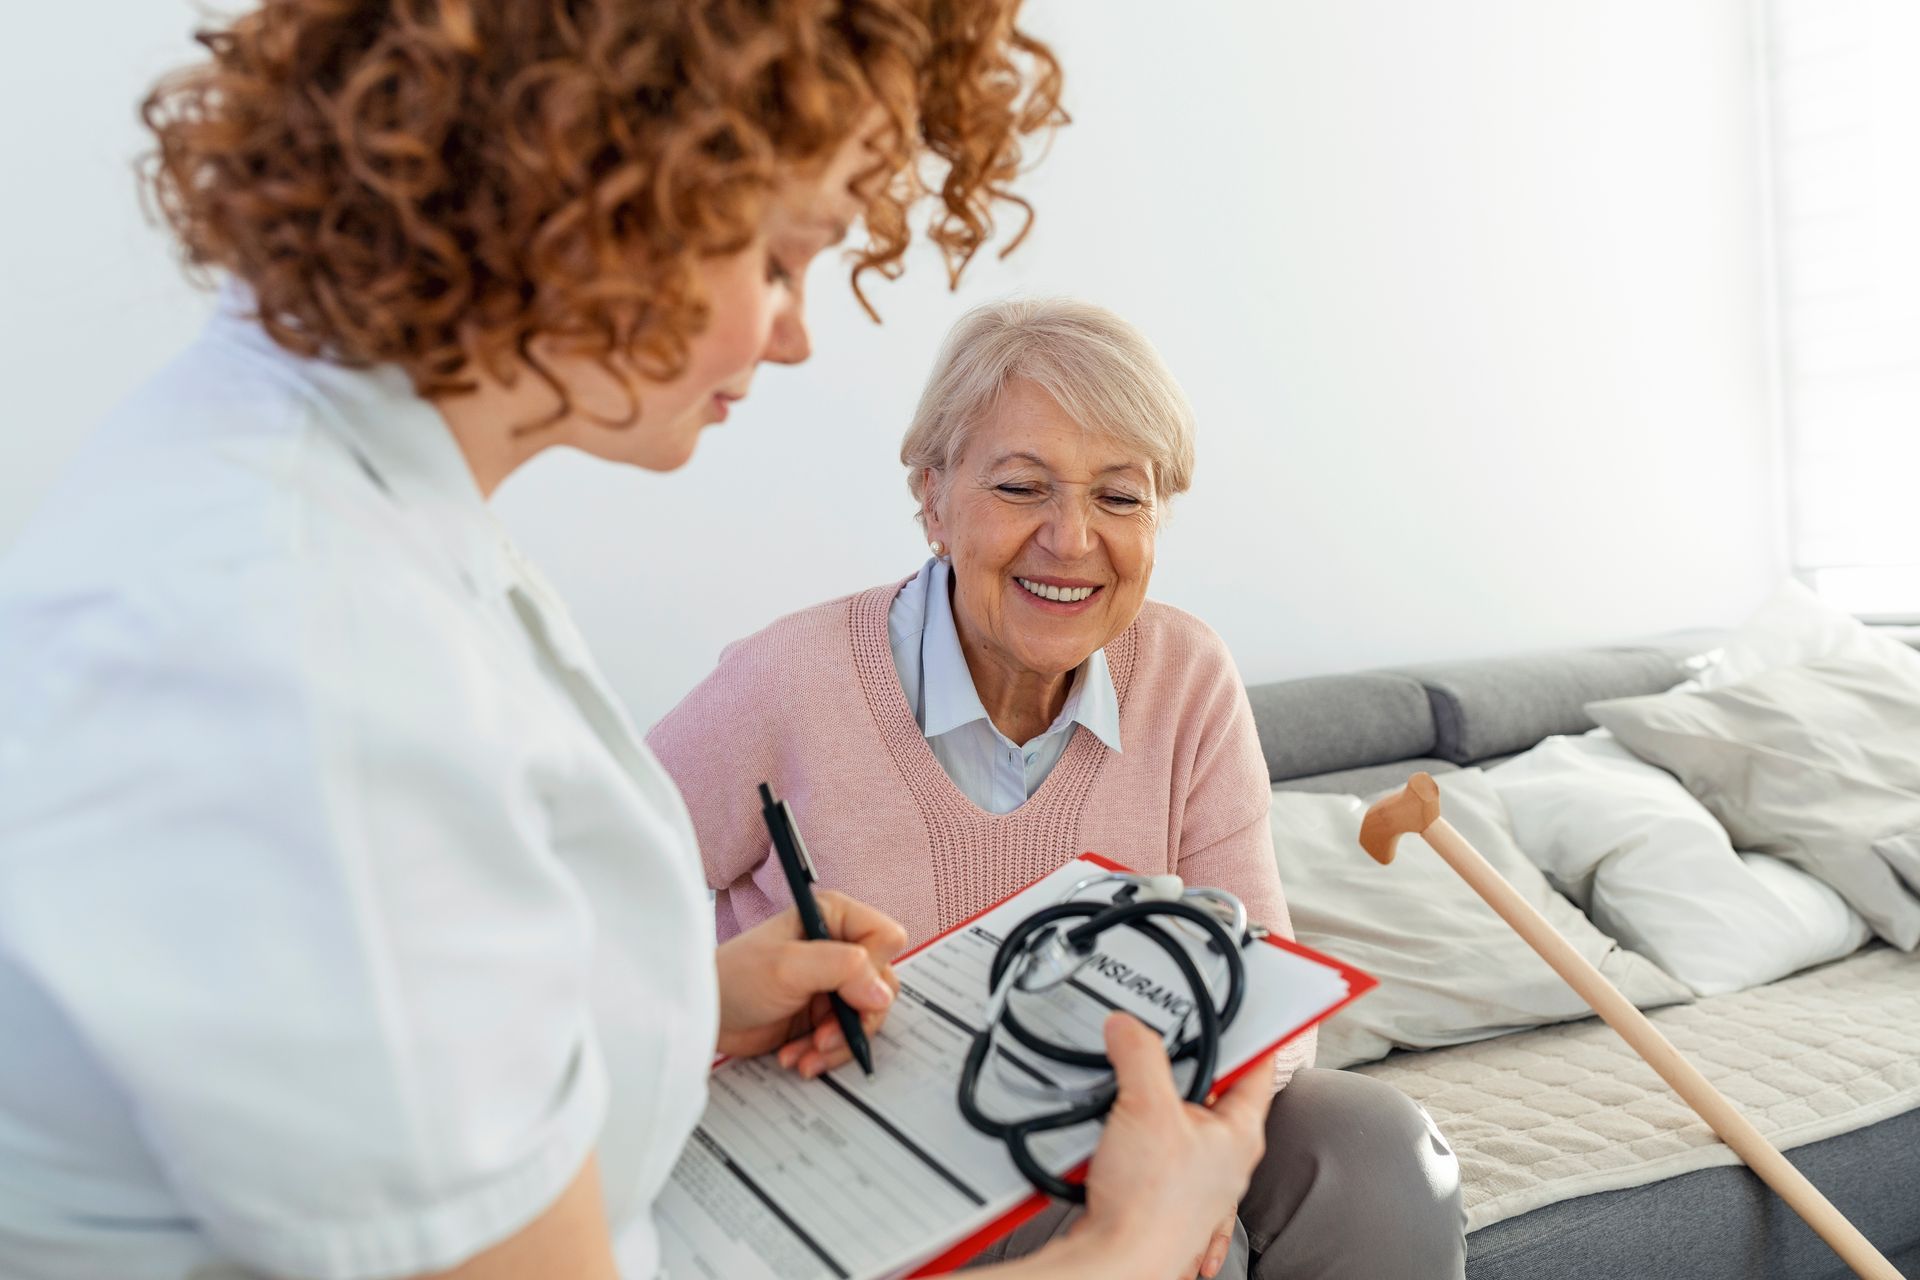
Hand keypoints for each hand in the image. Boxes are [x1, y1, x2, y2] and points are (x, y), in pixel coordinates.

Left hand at [712, 891, 906, 1075]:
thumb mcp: (789, 967)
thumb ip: (843, 969)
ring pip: (867, 1016)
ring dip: (837, 1042)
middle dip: (854, 1018)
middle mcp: (839, 947)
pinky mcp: (823, 1013)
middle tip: (823, 1035)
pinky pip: (846, 1037)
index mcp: (834, 917)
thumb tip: (883, 993)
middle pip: (882, 983)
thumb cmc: (735, 978)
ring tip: (805, 1053)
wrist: (703, 1016)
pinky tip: (797, 1057)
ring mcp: (833, 982)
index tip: (847, 995)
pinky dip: (825, 1053)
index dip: (873, 971)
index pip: (885, 938)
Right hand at [1074, 1014, 1273, 1279]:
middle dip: (1185, 1074)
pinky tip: (1114, 1140)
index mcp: (1240, 1135)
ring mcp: (1195, 1185)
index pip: (1258, 1072)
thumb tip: (1128, 1027)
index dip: (1250, 1040)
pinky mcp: (1162, 1200)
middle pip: (1212, 1097)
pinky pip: (1151, 1160)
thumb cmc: (1151, 1205)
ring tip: (1127, 1096)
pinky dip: (1133, 1146)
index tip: (1245, 1017)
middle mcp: (1225, 1162)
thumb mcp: (1146, 1107)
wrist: (1117, 1261)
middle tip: (1159, 1050)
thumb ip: (1140, 1056)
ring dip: (1153, 1112)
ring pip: (1180, 1130)